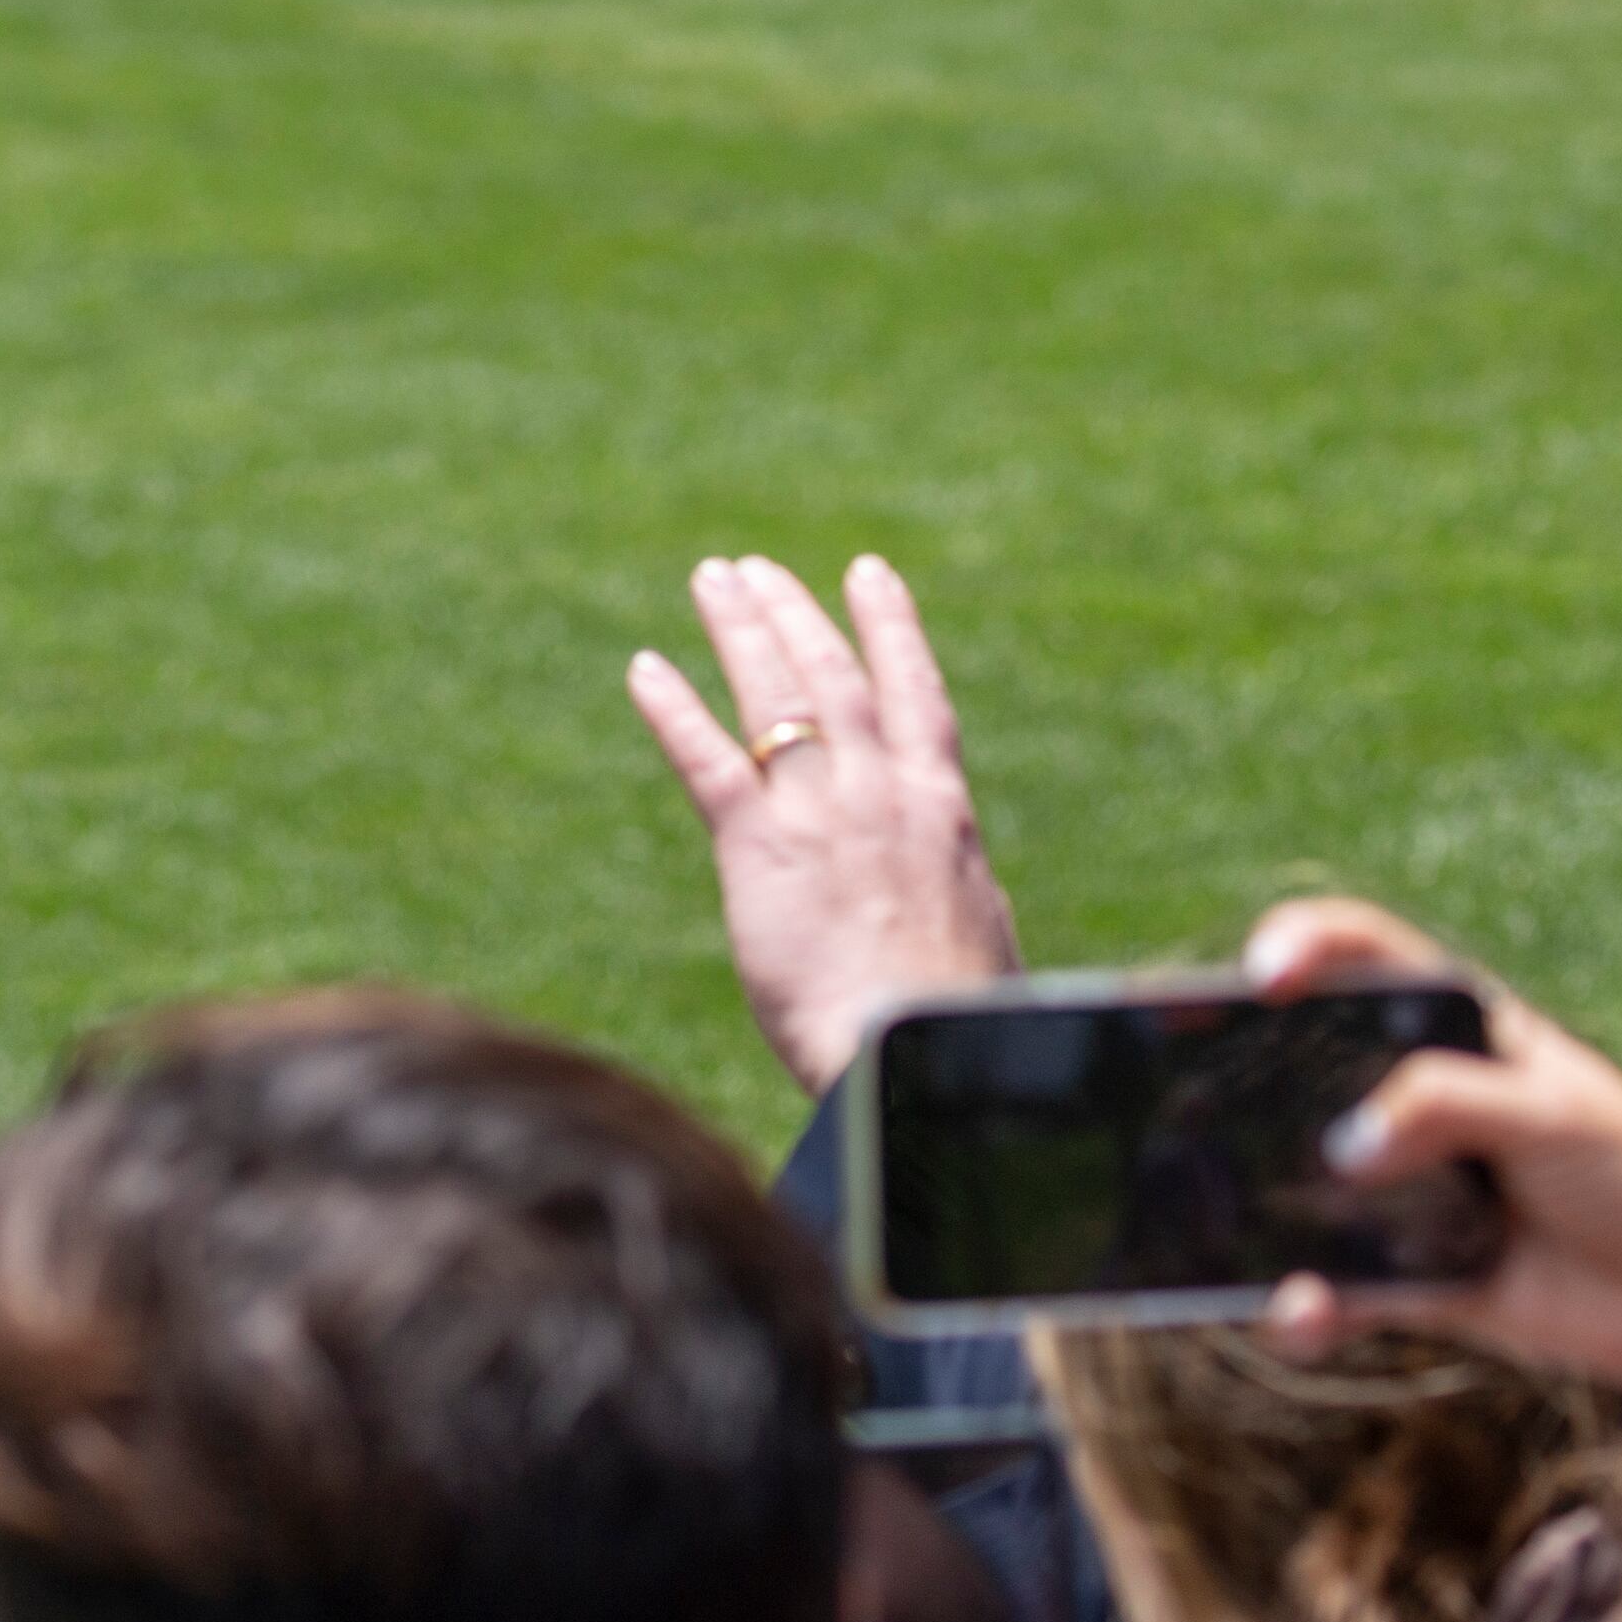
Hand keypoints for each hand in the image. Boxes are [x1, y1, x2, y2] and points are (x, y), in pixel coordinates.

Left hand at [627, 555, 1020, 1098]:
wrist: (914, 1051)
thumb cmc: (952, 1023)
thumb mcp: (976, 943)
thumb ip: (956, 898)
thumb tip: (964, 899)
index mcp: (941, 812)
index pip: (916, 696)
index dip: (890, 628)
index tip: (868, 573)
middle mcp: (882, 793)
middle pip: (834, 678)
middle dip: (794, 615)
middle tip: (756, 570)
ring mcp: (820, 814)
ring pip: (775, 697)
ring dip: (740, 631)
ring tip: (712, 580)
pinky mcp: (759, 850)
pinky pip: (707, 761)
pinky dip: (674, 710)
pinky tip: (645, 669)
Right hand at [1241, 896, 1621, 1405]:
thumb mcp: (1553, 1113)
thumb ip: (1447, 1107)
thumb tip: (1342, 1147)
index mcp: (1462, 1033)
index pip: (1366, 961)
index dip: (1305, 946)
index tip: (1264, 973)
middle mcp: (1420, 1105)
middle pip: (1306, 1078)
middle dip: (1236, 1088)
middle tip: (1189, 1105)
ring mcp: (1408, 1192)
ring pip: (1302, 1191)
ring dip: (1254, 1211)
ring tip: (1215, 1228)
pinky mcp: (1411, 1279)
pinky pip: (1334, 1289)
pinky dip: (1305, 1304)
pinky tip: (1299, 1310)